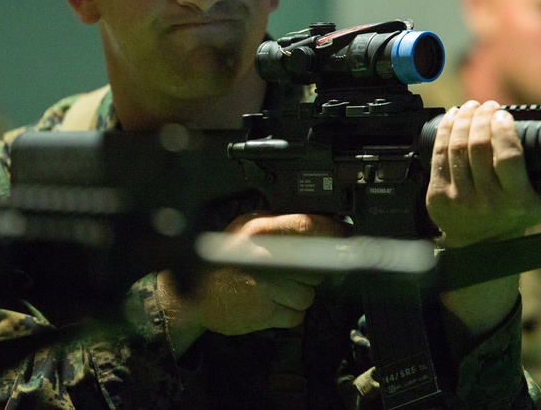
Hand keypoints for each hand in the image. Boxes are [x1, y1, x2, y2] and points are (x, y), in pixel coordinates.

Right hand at [158, 212, 349, 354]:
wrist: (192, 295)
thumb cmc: (222, 259)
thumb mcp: (246, 227)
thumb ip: (280, 224)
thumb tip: (323, 224)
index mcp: (262, 231)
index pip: (310, 227)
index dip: (334, 232)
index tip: (347, 237)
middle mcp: (265, 257)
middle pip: (316, 266)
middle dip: (311, 271)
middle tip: (292, 270)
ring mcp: (265, 287)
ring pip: (309, 295)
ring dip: (299, 295)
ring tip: (277, 288)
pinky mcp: (263, 313)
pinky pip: (296, 316)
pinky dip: (289, 313)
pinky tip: (272, 304)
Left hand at [426, 100, 540, 248]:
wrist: (483, 245)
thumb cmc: (518, 213)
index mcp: (517, 200)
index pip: (508, 157)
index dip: (503, 130)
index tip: (504, 113)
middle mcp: (488, 202)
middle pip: (478, 147)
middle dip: (482, 118)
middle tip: (487, 106)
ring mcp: (460, 201)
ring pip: (457, 148)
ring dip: (463, 119)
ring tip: (471, 107)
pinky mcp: (438, 198)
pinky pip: (438, 155)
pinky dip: (445, 131)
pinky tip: (453, 118)